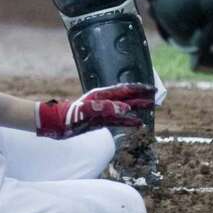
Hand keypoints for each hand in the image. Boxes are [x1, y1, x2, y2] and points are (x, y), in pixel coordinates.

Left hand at [36, 84, 155, 138]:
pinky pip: (119, 120)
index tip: (151, 88)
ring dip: (138, 108)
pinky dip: (130, 121)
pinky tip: (138, 123)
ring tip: (150, 107)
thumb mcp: (86, 111)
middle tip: (156, 96)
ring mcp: (103, 111)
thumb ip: (106, 109)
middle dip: (141, 96)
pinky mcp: (101, 120)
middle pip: (127, 97)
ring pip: (125, 108)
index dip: (139, 89)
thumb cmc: (69, 115)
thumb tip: (126, 109)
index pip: (124, 90)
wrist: (56, 123)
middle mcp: (104, 101)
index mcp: (102, 95)